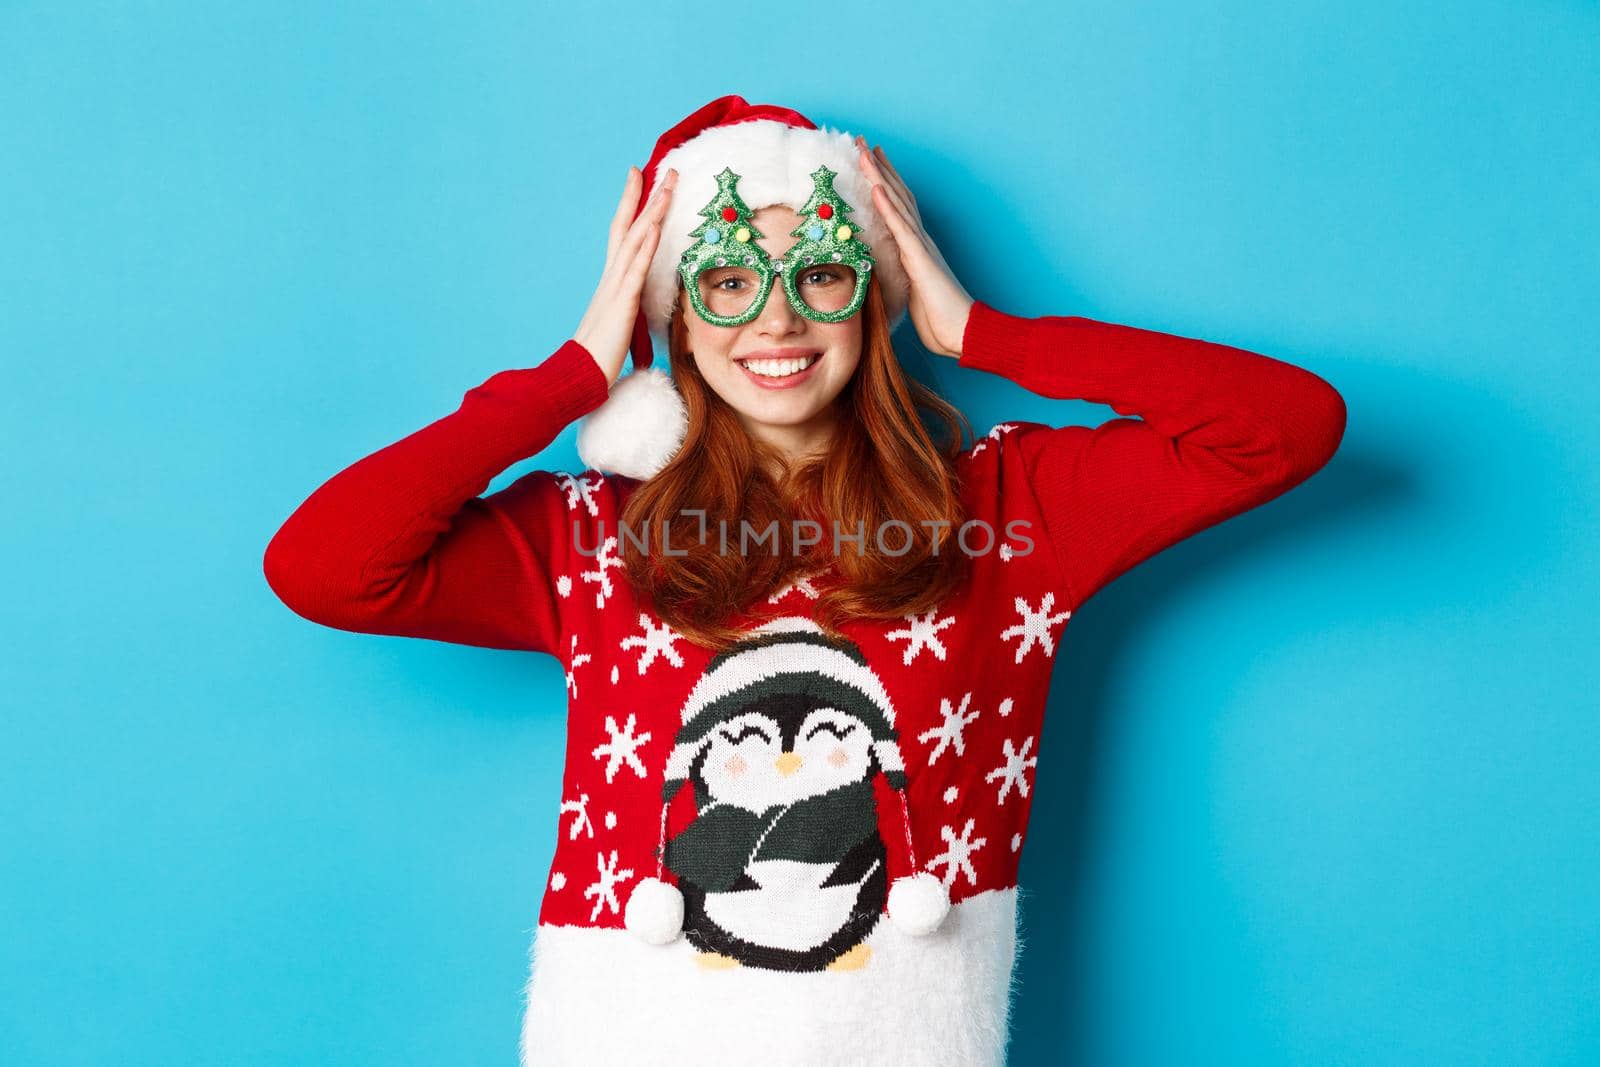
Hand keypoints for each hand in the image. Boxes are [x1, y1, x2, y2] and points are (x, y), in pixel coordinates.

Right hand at [573, 166, 677, 384]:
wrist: (580, 373)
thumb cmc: (599, 354)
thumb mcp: (621, 323)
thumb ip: (629, 306)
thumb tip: (639, 302)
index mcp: (613, 280)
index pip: (624, 233)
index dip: (632, 204)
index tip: (641, 176)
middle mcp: (613, 276)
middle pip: (629, 226)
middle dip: (647, 196)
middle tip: (665, 169)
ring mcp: (616, 287)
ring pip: (635, 240)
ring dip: (652, 212)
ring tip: (667, 186)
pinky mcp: (622, 303)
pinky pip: (635, 269)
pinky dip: (645, 246)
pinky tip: (654, 226)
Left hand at [855, 136, 974, 358]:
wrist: (962, 332)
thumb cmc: (940, 320)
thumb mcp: (912, 296)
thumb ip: (901, 279)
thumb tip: (886, 277)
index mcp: (917, 249)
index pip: (898, 208)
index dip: (883, 183)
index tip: (869, 161)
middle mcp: (919, 241)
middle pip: (897, 195)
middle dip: (878, 168)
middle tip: (862, 142)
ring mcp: (920, 247)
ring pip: (897, 203)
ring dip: (879, 176)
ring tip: (864, 152)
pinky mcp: (920, 259)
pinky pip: (901, 228)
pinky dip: (887, 206)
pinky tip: (876, 186)